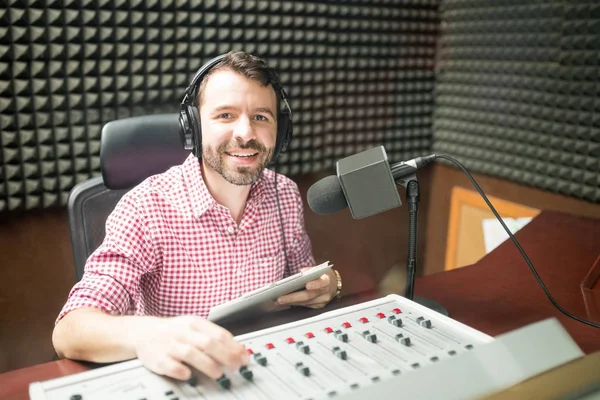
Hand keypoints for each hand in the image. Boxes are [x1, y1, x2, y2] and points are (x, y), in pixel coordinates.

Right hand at [133, 315, 248, 380]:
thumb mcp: (196, 328)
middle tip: (235, 366)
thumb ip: (216, 337)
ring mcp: (170, 345)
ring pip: (191, 353)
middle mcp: (183, 332)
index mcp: (195, 323)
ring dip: (207, 364)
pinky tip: (188, 375)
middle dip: (225, 355)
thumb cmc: (174, 332)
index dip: (234, 347)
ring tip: (218, 373)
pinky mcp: (158, 358)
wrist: (143, 333)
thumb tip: (240, 348)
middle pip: (208, 343)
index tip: (244, 357)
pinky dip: (181, 370)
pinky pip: (171, 365)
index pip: (219, 333)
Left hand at [276, 268, 337, 308]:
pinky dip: (296, 304)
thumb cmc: (324, 275)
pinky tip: (287, 302)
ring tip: (279, 301)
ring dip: (291, 302)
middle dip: (293, 298)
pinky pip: (306, 306)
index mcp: (327, 281)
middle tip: (281, 298)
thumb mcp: (319, 269)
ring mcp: (322, 301)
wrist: (333, 284)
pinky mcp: (318, 306)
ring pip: (306, 303)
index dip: (315, 285)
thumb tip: (301, 273)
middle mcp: (326, 293)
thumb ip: (310, 270)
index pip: (322, 283)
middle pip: (309, 296)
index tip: (307, 285)